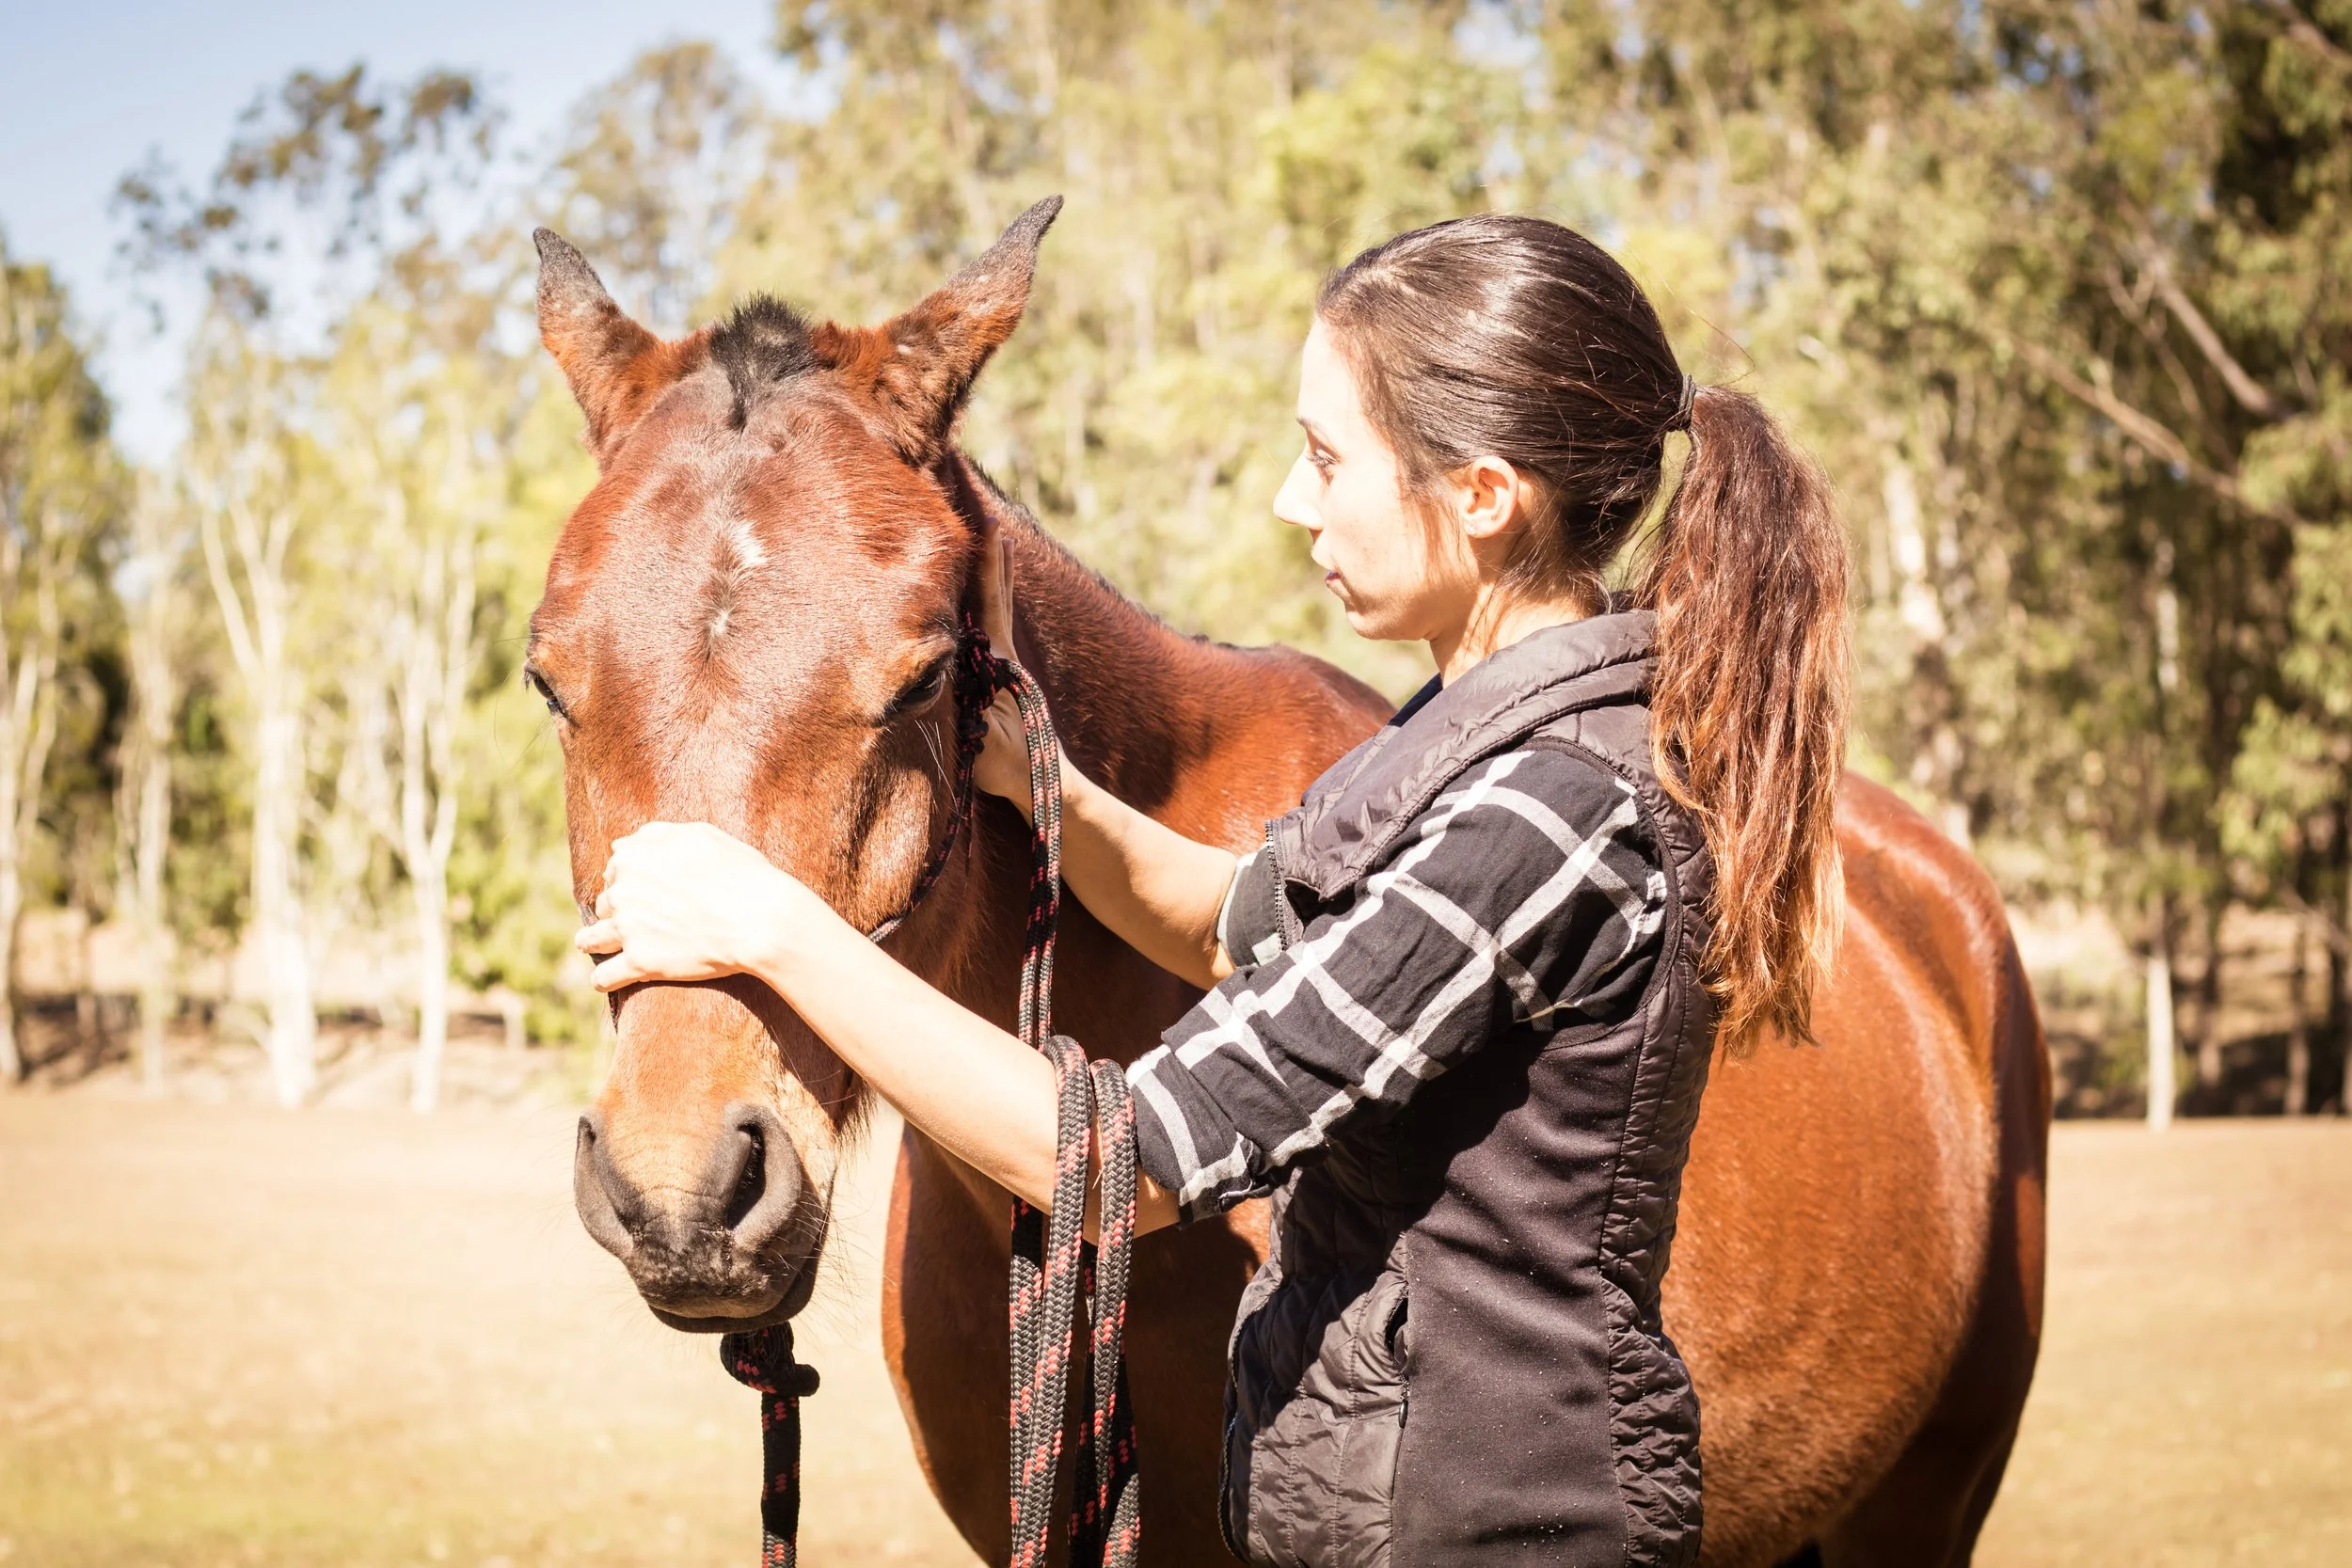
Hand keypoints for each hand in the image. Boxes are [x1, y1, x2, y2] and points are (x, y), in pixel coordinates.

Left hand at [574, 821, 819, 991]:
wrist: (760, 918)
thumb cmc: (741, 874)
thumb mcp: (702, 836)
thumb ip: (656, 835)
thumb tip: (621, 844)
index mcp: (634, 857)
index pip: (615, 871)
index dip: (627, 882)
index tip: (640, 894)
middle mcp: (623, 891)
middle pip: (605, 904)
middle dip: (616, 912)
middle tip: (632, 923)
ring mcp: (628, 928)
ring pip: (591, 939)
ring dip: (591, 943)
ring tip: (592, 948)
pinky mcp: (639, 962)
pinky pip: (604, 977)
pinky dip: (604, 979)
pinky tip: (605, 981)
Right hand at [969, 514, 1047, 811]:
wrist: (1044, 787)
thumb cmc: (1009, 767)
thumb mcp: (981, 733)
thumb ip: (964, 700)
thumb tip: (945, 668)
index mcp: (1001, 662)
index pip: (991, 603)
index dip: (987, 565)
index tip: (987, 525)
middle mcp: (1007, 656)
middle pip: (999, 594)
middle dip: (993, 555)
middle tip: (988, 514)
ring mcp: (1008, 667)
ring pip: (1000, 609)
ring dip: (994, 574)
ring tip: (993, 539)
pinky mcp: (1005, 680)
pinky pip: (994, 631)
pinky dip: (989, 604)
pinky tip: (983, 597)